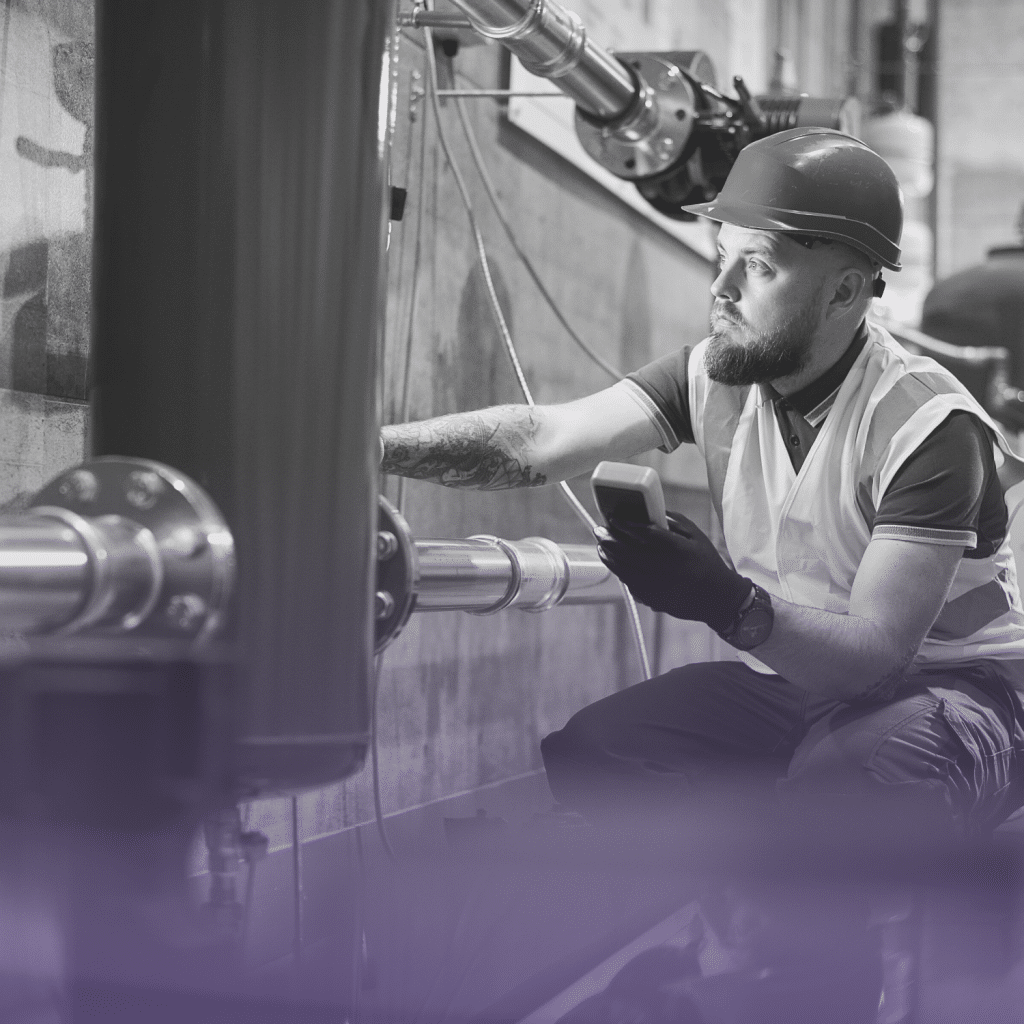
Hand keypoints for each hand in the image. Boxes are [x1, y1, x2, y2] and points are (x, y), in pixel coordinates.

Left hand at [596, 511, 751, 631]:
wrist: (718, 598)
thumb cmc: (707, 563)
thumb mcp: (696, 536)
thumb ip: (674, 522)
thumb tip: (649, 511)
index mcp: (679, 551)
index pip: (646, 534)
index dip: (626, 525)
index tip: (614, 517)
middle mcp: (666, 569)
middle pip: (629, 552)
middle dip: (610, 539)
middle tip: (599, 530)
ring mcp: (658, 587)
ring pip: (624, 569)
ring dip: (609, 556)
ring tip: (601, 545)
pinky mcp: (653, 600)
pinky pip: (629, 583)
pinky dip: (618, 571)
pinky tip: (612, 562)